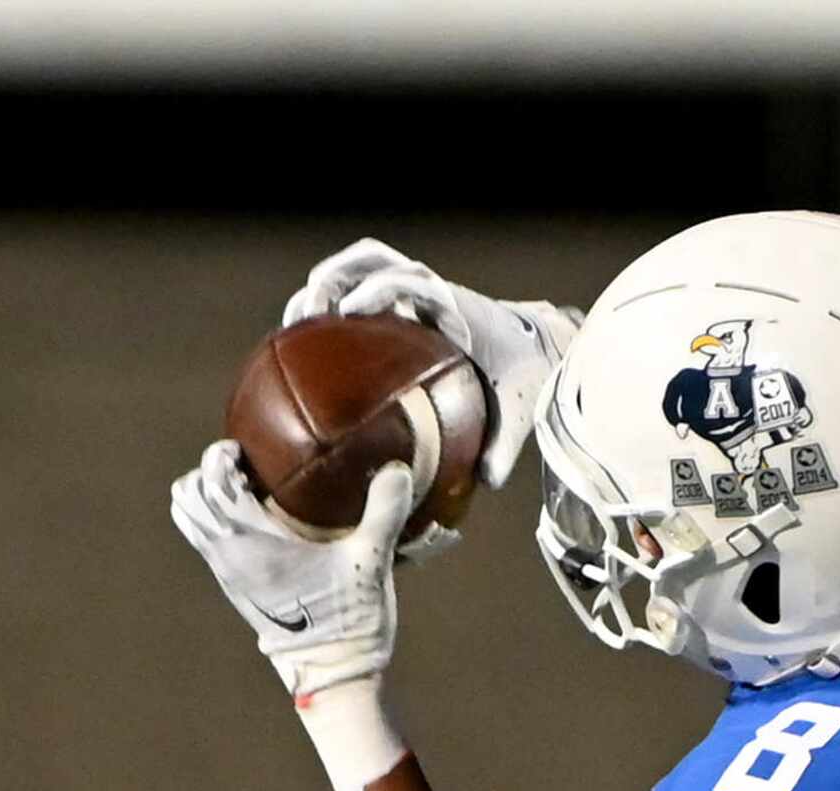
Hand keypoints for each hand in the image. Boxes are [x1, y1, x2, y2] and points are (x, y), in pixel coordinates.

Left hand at [170, 440, 433, 698]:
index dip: (222, 456)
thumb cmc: (347, 618)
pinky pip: (203, 539)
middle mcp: (227, 553)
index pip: (212, 481)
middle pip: (188, 496)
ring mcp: (224, 571)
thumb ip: (383, 512)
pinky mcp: (231, 585)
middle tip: (246, 468)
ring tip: (243, 492)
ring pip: (188, 519)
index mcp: (251, 541)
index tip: (246, 450)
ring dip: (205, 497)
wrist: (330, 671)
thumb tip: (396, 468)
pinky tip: (253, 523)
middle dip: (209, 472)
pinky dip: (213, 520)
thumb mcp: (370, 562)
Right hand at [285, 238, 579, 488]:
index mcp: (456, 306)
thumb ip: (503, 445)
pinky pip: (364, 284)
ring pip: (363, 264)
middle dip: (337, 276)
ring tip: (298, 317)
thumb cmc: (526, 376)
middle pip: (374, 259)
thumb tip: (484, 481)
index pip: (413, 282)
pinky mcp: (406, 298)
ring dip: (328, 279)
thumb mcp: (519, 411)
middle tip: (311, 310)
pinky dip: (335, 298)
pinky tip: (311, 336)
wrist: (540, 346)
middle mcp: (432, 289)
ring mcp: (416, 289)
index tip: (351, 311)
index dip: (380, 289)